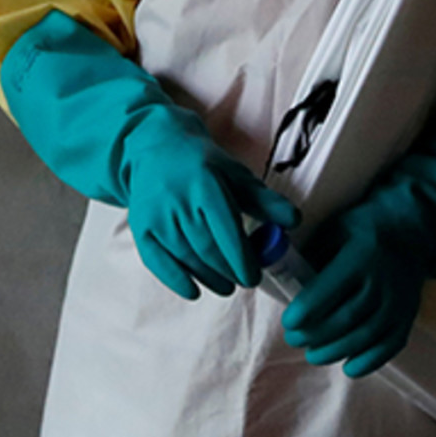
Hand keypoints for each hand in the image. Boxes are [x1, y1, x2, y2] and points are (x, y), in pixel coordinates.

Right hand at [126, 130, 299, 301]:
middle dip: (229, 271)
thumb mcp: (234, 174)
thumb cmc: (202, 163)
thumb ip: (264, 200)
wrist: (154, 146)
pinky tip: (194, 290)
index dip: (242, 259)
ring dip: (209, 278)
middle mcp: (177, 198)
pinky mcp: (140, 227)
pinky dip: (177, 280)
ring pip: (186, 258)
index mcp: (204, 182)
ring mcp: (155, 214)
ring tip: (226, 285)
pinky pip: (158, 262)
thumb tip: (295, 221)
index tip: (254, 276)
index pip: (226, 230)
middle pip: (207, 248)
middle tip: (244, 280)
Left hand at [281, 205, 426, 375]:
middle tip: (293, 339)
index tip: (287, 321)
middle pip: (346, 318)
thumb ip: (313, 254)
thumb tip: (286, 281)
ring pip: (365, 336)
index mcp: (361, 255)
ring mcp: (399, 302)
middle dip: (315, 335)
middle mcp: (383, 281)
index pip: (330, 289)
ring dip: (335, 351)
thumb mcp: (335, 229)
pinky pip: (389, 347)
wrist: (410, 230)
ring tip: (312, 354)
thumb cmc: (363, 228)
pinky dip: (368, 362)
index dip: (306, 310)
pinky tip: (347, 367)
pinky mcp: (408, 316)